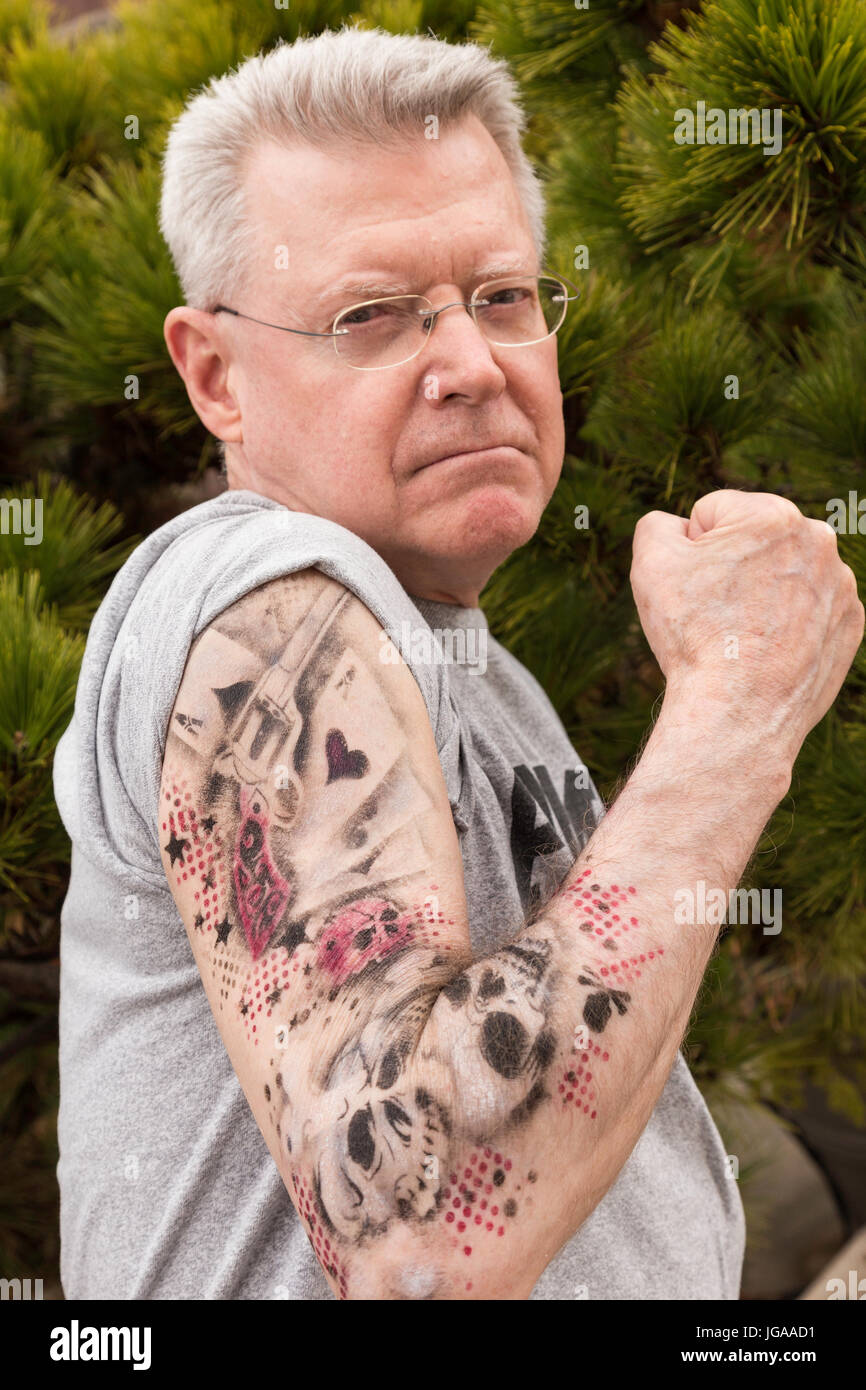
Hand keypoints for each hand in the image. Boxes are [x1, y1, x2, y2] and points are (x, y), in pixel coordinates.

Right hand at [630, 489, 863, 761]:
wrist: (739, 712)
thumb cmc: (693, 634)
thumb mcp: (651, 562)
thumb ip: (658, 524)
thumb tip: (679, 527)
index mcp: (773, 514)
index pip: (712, 513)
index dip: (689, 551)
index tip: (693, 589)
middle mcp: (819, 540)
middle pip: (752, 541)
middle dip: (730, 566)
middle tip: (715, 613)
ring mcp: (841, 584)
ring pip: (782, 575)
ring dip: (759, 593)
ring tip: (741, 635)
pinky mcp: (850, 624)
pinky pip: (807, 610)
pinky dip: (786, 624)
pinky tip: (767, 651)